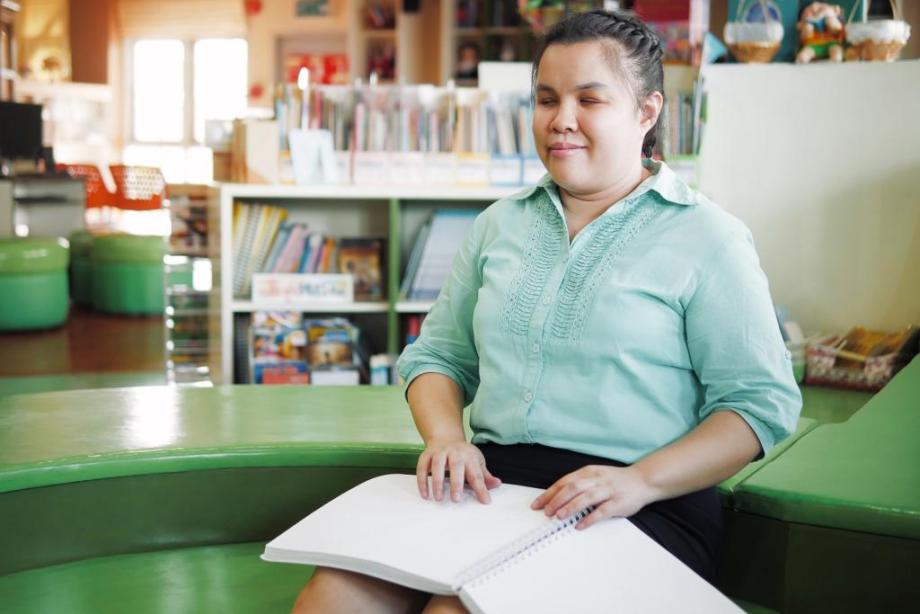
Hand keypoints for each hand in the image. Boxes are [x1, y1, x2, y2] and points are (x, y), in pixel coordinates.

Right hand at [416, 440, 500, 503]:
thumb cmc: (463, 455)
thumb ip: (485, 476)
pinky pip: (422, 467)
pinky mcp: (426, 455)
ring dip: (437, 482)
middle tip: (456, 499)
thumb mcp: (476, 462)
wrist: (445, 437)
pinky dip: (422, 481)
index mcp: (469, 455)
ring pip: (437, 465)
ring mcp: (439, 452)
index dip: (481, 487)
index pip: (476, 473)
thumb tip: (497, 484)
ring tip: (439, 498)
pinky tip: (425, 494)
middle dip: (456, 483)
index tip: (485, 501)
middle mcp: (454, 452)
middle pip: (456, 465)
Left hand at [530, 465, 657, 529]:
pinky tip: (580, 525)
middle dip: (557, 500)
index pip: (564, 482)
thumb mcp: (595, 476)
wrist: (642, 480)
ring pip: (586, 497)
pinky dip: (590, 518)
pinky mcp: (618, 502)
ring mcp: (608, 490)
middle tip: (545, 512)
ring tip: (559, 516)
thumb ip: (578, 484)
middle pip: (572, 488)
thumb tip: (555, 498)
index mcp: (588, 472)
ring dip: (571, 507)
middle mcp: (596, 479)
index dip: (549, 493)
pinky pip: (602, 511)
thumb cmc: (614, 480)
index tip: (537, 504)